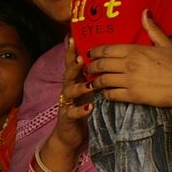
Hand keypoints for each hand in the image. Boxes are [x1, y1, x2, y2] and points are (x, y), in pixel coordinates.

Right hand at [51, 38, 92, 155]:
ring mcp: (66, 103)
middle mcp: (68, 89)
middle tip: (81, 58)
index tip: (74, 37)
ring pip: (69, 92)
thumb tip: (104, 57)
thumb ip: (92, 75)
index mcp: (74, 81)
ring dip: (78, 87)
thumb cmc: (82, 107)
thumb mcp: (87, 89)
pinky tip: (90, 108)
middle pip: (68, 74)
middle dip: (74, 65)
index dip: (72, 51)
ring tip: (89, 84)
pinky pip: (73, 113)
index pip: (72, 63)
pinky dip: (81, 110)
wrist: (69, 133)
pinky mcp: (67, 117)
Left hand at [85, 11, 171, 110]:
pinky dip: (105, 94)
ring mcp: (129, 80)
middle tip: (87, 68)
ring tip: (92, 82)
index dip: (94, 52)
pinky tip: (105, 93)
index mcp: (135, 50)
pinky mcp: (132, 95)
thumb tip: (145, 12)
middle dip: (91, 66)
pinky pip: (111, 94)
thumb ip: (152, 29)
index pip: (107, 49)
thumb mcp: (166, 44)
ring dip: (95, 81)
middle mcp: (129, 64)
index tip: (89, 53)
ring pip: (103, 80)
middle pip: (101, 64)